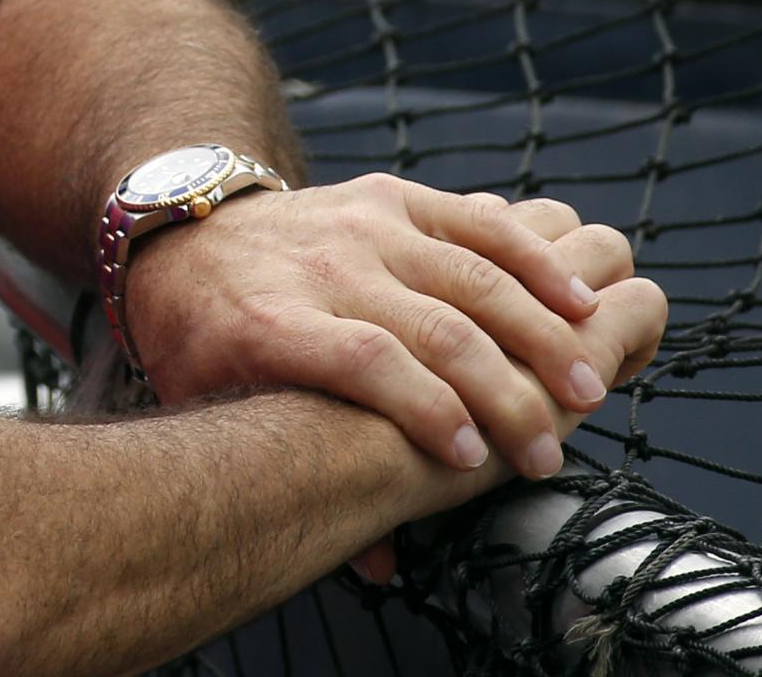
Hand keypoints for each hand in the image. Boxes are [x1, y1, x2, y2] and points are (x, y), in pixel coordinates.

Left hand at [127, 177, 666, 478]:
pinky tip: (580, 300)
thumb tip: (376, 565)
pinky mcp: (388, 197)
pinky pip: (476, 222)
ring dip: (538, 332)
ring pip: (470, 276)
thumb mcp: (211, 401)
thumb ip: (284, 470)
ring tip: (585, 388)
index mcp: (273, 321)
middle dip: (503, 392)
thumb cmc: (201, 334)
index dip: (426, 409)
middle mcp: (323, 266)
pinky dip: (533, 259)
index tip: (472, 462)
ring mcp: (361, 224)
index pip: (365, 360)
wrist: (176, 233)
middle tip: (545, 451)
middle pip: (433, 327)